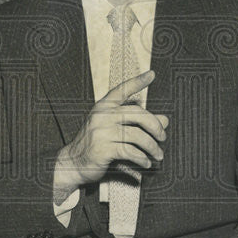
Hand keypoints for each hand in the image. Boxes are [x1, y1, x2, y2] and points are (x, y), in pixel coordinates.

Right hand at [54, 71, 168, 200]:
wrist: (72, 162)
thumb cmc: (95, 144)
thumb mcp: (114, 129)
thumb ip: (138, 122)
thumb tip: (165, 120)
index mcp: (103, 107)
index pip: (122, 90)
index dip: (137, 81)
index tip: (151, 75)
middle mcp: (102, 116)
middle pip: (139, 115)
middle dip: (156, 127)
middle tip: (163, 137)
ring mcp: (102, 131)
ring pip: (137, 136)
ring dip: (152, 147)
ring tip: (158, 154)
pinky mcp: (103, 148)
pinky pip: (130, 151)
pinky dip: (142, 158)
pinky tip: (146, 162)